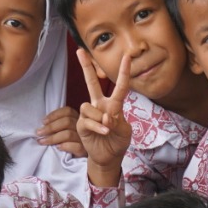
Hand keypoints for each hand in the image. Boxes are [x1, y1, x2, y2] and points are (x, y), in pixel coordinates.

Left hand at [37, 106, 86, 156]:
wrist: (84, 156)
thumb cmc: (71, 141)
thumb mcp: (66, 130)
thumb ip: (58, 124)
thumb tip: (42, 124)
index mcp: (77, 118)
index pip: (67, 111)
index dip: (54, 115)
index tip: (43, 122)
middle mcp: (82, 126)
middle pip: (67, 122)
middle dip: (50, 127)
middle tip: (39, 133)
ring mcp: (84, 138)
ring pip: (68, 134)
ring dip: (53, 138)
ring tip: (42, 141)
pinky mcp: (85, 150)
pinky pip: (75, 146)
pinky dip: (65, 146)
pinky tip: (57, 148)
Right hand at [74, 50, 131, 180]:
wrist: (108, 157)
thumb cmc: (118, 142)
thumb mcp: (125, 132)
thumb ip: (118, 122)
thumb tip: (106, 116)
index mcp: (113, 104)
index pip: (120, 86)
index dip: (123, 72)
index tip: (127, 56)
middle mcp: (100, 105)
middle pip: (91, 82)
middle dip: (85, 66)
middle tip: (79, 50)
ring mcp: (89, 114)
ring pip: (89, 106)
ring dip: (100, 118)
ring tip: (107, 128)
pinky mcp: (81, 124)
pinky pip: (87, 119)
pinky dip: (97, 126)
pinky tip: (103, 131)